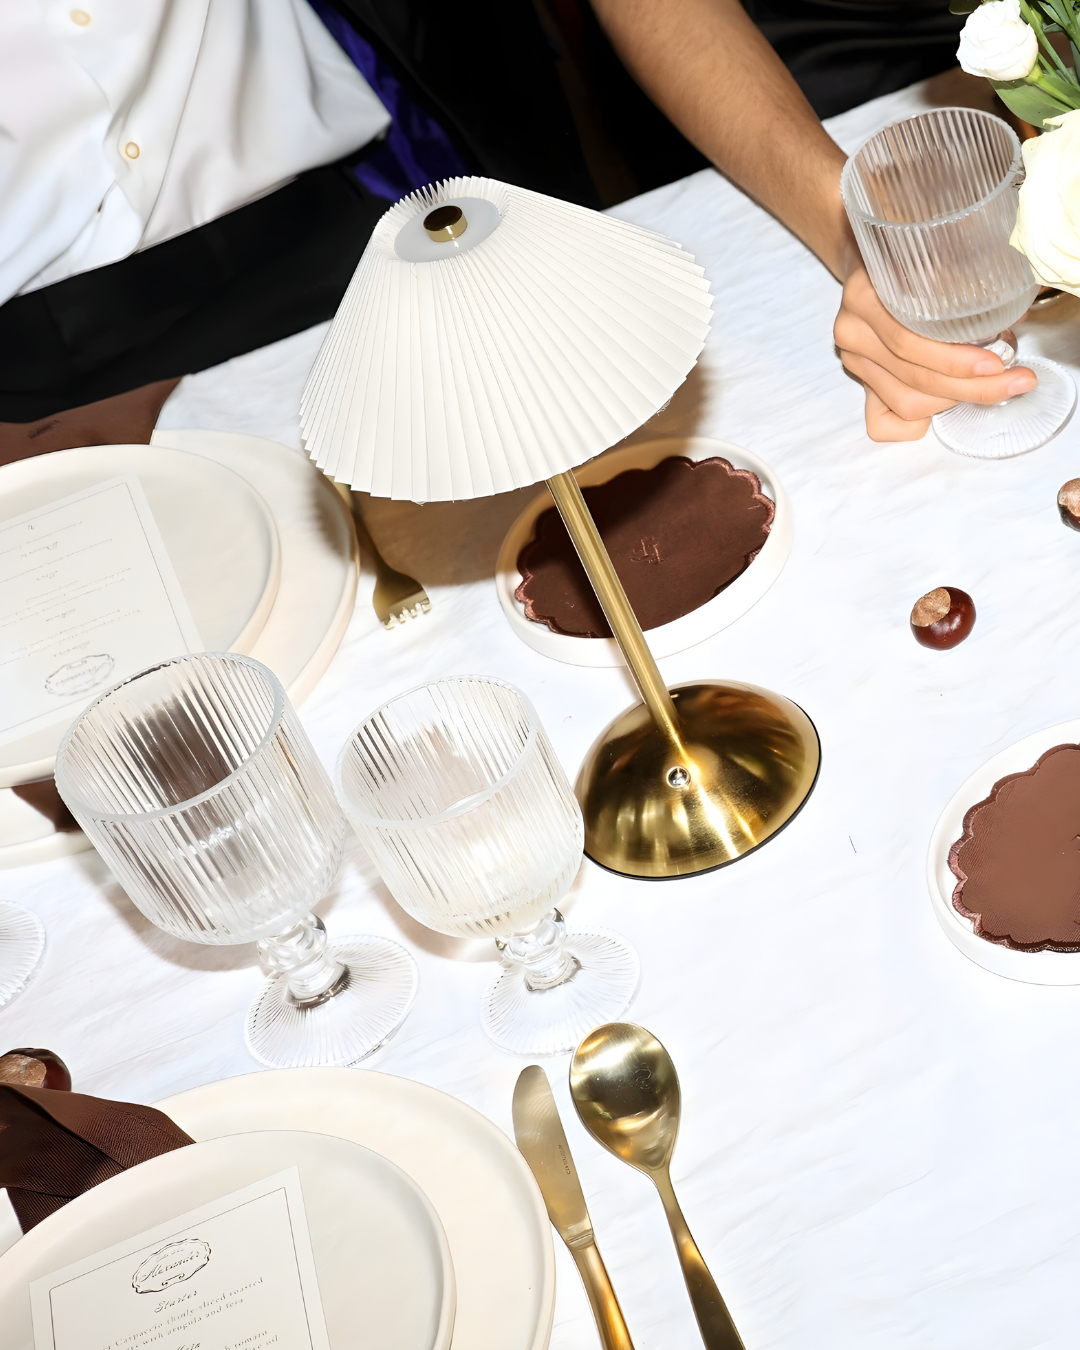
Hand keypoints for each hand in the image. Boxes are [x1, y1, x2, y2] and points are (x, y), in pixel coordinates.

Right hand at [833, 266, 1037, 440]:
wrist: (871, 262)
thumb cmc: (908, 258)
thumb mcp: (932, 254)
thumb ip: (963, 278)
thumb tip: (1016, 314)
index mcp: (864, 296)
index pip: (908, 344)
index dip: (956, 361)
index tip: (999, 362)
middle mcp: (853, 332)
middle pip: (913, 379)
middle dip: (971, 387)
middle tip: (1014, 382)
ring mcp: (854, 360)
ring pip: (906, 403)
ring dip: (953, 401)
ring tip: (988, 384)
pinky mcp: (859, 381)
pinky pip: (882, 423)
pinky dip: (915, 425)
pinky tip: (944, 405)